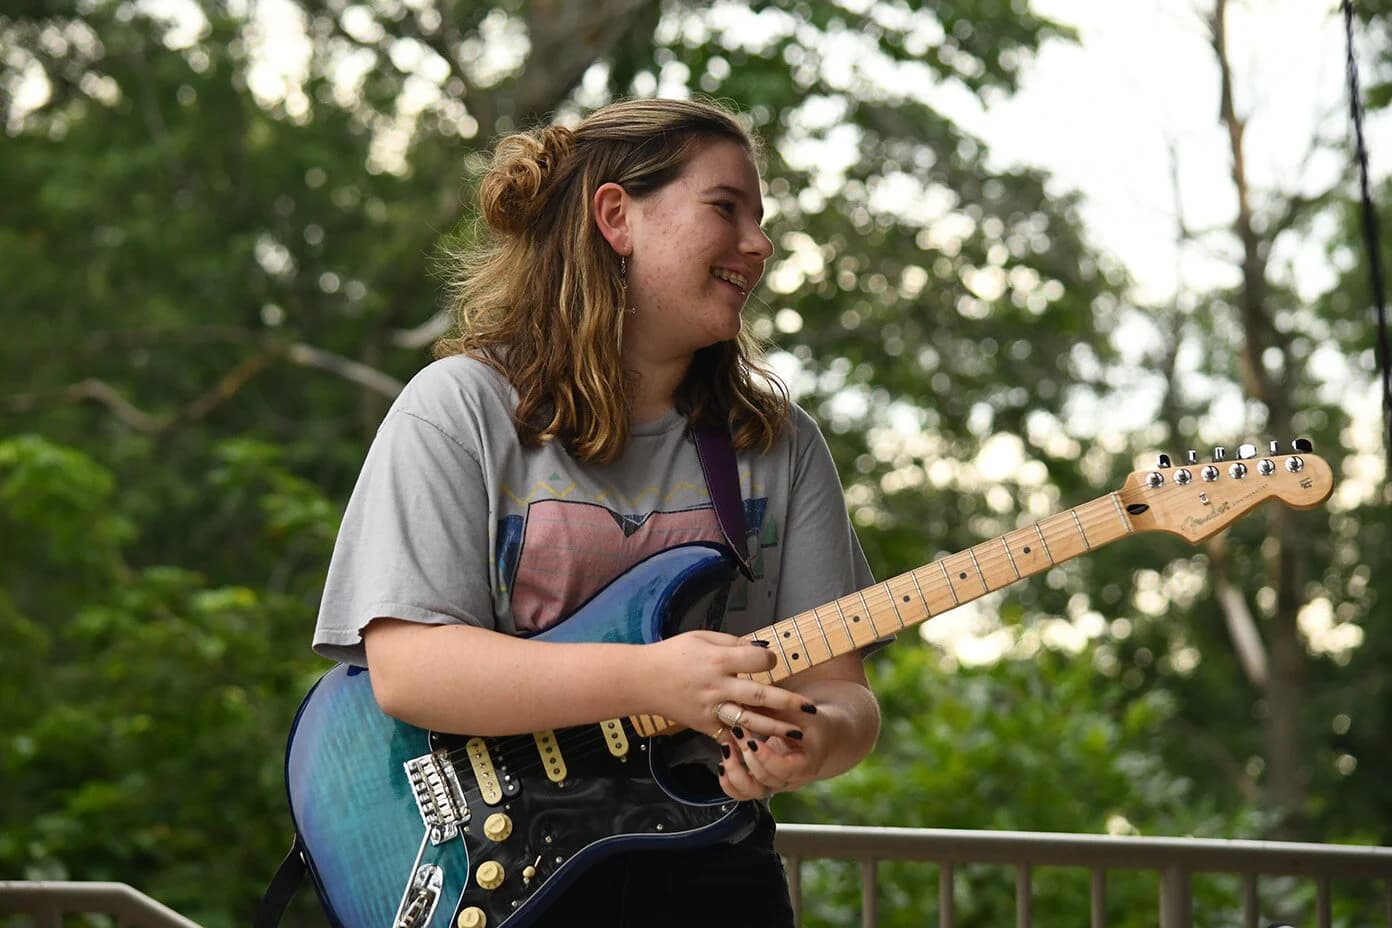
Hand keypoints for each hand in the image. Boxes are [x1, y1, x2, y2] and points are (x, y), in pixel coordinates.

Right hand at [640, 630, 815, 744]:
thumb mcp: (702, 637)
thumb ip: (733, 643)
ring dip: (777, 729)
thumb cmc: (674, 653)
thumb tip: (761, 650)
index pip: (757, 661)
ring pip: (750, 721)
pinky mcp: (705, 725)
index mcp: (718, 660)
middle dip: (789, 702)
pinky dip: (749, 742)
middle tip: (811, 708)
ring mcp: (711, 708)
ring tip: (799, 733)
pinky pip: (731, 735)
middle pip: (760, 695)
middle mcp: (718, 686)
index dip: (769, 660)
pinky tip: (767, 746)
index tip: (771, 662)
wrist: (643, 680)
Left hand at [715, 704, 826, 800]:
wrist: (821, 742)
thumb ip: (781, 710)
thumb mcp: (802, 714)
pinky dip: (728, 782)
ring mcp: (774, 785)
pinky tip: (722, 763)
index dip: (765, 757)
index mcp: (804, 765)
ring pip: (750, 792)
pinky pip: (742, 793)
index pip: (783, 770)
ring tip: (726, 748)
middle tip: (737, 730)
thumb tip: (751, 699)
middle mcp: (789, 780)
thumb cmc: (811, 724)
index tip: (752, 740)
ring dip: (733, 772)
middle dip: (746, 756)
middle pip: (763, 780)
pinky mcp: (762, 783)